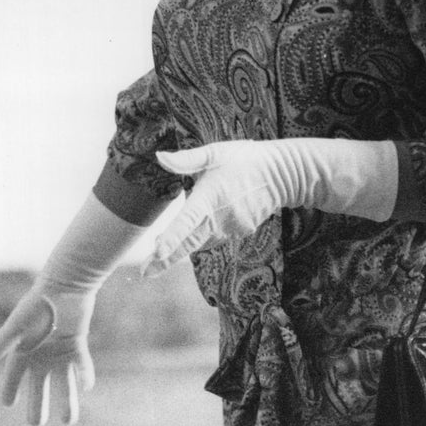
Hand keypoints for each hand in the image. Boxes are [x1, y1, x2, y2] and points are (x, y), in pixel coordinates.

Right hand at [0, 285, 95, 425]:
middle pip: (39, 385)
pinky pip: (82, 364)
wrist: (65, 285)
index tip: (7, 403)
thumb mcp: (15, 327)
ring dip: (67, 400)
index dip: (10, 389)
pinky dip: (85, 375)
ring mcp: (60, 350)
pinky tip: (87, 387)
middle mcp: (42, 354)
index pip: (14, 376)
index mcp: (24, 350)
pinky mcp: (77, 343)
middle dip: (38, 404)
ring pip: (64, 381)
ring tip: (69, 421)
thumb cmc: (37, 304)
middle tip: (37, 423)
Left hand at [146, 137, 396, 275]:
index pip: (187, 222)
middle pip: (188, 243)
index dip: (172, 239)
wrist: (283, 173)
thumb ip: (186, 159)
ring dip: (184, 244)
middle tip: (143, 274)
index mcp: (210, 197)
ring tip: (162, 253)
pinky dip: (207, 232)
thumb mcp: (215, 152)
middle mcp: (220, 217)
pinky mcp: (240, 232)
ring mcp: (232, 228)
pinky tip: (213, 215)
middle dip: (166, 260)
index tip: (156, 253)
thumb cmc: (245, 159)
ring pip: (201, 240)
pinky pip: (216, 235)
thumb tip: (159, 157)